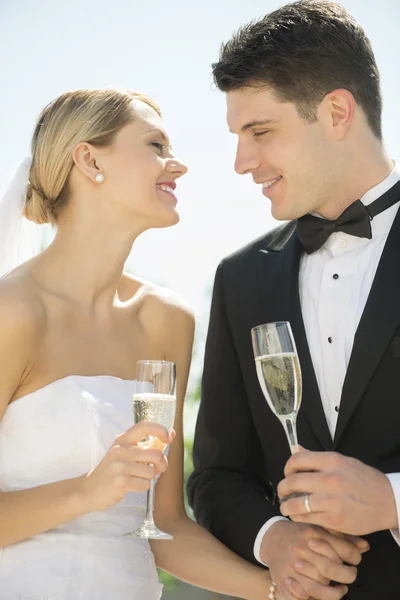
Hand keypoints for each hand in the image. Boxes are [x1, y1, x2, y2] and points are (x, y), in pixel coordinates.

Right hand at [79, 421, 173, 511]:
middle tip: (157, 469)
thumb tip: (171, 434)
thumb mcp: (124, 453)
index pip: (144, 426)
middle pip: (156, 453)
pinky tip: (132, 486)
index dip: (161, 430)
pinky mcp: (120, 482)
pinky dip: (143, 487)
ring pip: (151, 471)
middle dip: (162, 464)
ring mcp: (119, 465)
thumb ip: (145, 446)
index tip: (168, 438)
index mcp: (123, 439)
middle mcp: (121, 449)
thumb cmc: (111, 471)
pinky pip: (145, 484)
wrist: (87, 490)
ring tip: (138, 478)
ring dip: (149, 478)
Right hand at [260, 520, 366, 599]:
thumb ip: (343, 538)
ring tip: (340, 590)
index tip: (355, 560)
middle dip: (346, 575)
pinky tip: (319, 596)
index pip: (341, 549)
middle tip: (350, 575)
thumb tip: (365, 547)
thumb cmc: (301, 534)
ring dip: (333, 593)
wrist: (271, 538)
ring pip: (318, 587)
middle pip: (330, 569)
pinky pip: (300, 598)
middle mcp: (301, 549)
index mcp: (312, 534)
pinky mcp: (282, 580)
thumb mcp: (320, 529)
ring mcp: (291, 566)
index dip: (354, 557)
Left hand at [278, 451, 396, 534]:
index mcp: (331, 461)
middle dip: (282, 488)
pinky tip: (299, 515)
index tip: (288, 473)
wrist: (388, 501)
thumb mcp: (343, 462)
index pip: (296, 460)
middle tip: (283, 492)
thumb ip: (316, 457)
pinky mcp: (333, 520)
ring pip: (295, 504)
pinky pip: (305, 518)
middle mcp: (329, 479)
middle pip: (291, 482)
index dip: (287, 467)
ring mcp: (331, 501)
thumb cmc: (364, 480)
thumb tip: (295, 448)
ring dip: (286, 505)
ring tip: (286, 506)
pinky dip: (298, 517)